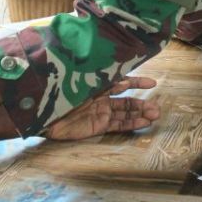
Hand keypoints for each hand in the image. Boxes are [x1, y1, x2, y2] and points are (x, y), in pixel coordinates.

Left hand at [44, 77, 160, 139]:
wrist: (43, 111)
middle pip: (126, 101)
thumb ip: (102, 78)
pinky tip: (144, 123)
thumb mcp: (83, 80)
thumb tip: (122, 76)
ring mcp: (100, 113)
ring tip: (155, 115)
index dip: (137, 83)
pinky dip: (131, 124)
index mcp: (97, 84)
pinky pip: (118, 125)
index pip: (122, 82)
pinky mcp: (98, 126)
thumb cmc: (61, 90)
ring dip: (140, 114)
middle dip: (142, 104)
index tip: (152, 84)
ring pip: (125, 114)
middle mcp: (101, 98)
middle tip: (157, 108)